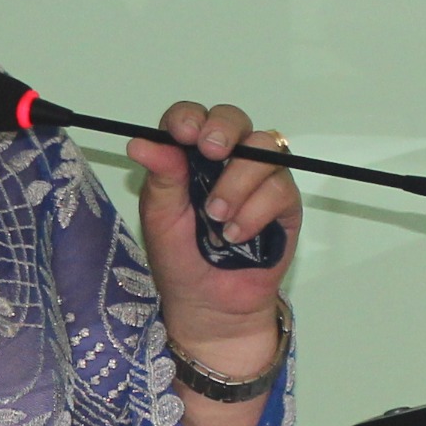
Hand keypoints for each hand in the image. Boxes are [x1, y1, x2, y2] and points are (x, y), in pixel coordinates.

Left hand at [127, 98, 300, 366]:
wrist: (211, 307)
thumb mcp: (160, 220)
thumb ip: (160, 179)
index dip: (189, 117)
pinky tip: (237, 235)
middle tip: (211, 151)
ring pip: (263, 148)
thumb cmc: (180, 262)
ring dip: (238, 181)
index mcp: (189, 159)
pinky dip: (256, 210)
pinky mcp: (284, 203)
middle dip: (224, 129)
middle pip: (234, 120)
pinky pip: (280, 186)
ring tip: (217, 218)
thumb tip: (141, 142)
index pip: (191, 119)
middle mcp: (226, 161)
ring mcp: (258, 179)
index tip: (183, 133)